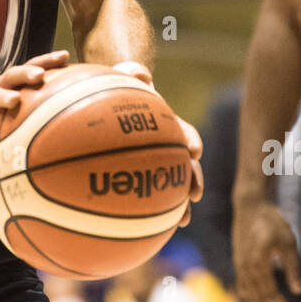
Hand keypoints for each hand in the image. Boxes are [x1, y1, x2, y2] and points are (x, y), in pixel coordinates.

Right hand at [0, 52, 68, 153]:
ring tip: (14, 101)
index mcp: (6, 84)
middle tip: (41, 75)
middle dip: (26, 73)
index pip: (28, 67)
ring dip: (2, 98)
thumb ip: (23, 102)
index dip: (46, 61)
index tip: (66, 56)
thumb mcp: (1, 100)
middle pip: (11, 76)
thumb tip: (60, 112)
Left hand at [111, 63, 202, 228]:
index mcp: (165, 125)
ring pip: (171, 187)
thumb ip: (131, 72)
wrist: (106, 102)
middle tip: (193, 195)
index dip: (191, 141)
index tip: (194, 151)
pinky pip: (146, 197)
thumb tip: (138, 72)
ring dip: (179, 205)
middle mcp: (165, 147)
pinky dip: (147, 212)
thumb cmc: (115, 89)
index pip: (185, 133)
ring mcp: (154, 164)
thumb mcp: (121, 77)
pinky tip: (142, 230)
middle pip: (186, 166)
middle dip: (193, 180)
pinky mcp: (139, 178)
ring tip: (181, 222)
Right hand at [233, 200, 300, 301]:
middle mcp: (245, 266)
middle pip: (258, 299)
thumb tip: (298, 292)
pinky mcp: (239, 264)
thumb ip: (292, 267)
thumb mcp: (288, 241)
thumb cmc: (272, 222)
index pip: (269, 293)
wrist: (250, 207)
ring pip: (249, 296)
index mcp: (258, 261)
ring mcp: (239, 266)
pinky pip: (243, 289)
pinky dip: (254, 300)